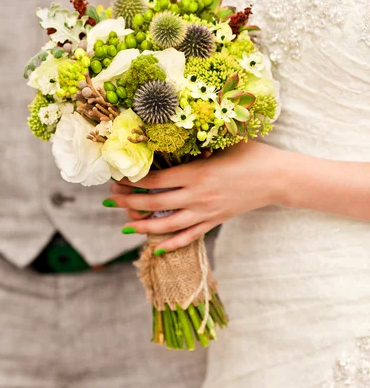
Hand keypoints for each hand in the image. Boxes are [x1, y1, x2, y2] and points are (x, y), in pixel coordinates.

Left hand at [107, 141, 286, 252]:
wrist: (277, 178)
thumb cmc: (250, 154)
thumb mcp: (221, 143)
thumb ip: (196, 144)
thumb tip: (169, 139)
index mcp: (196, 173)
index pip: (155, 180)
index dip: (132, 181)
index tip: (117, 178)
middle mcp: (197, 195)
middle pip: (154, 203)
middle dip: (129, 202)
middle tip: (110, 199)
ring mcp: (206, 212)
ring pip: (168, 225)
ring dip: (143, 227)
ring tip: (125, 226)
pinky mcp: (215, 221)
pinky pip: (189, 236)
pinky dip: (172, 244)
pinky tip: (157, 248)